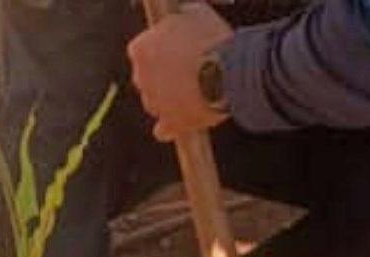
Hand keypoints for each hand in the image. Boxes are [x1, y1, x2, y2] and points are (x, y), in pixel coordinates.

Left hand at [127, 2, 231, 141]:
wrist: (229, 73)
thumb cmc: (213, 40)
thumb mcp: (196, 13)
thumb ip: (181, 16)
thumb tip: (183, 15)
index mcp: (140, 49)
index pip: (142, 49)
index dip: (161, 49)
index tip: (176, 50)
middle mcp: (140, 78)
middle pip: (147, 77)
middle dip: (163, 75)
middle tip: (187, 71)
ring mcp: (154, 103)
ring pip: (156, 102)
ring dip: (169, 98)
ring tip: (193, 93)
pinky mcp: (172, 123)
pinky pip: (164, 130)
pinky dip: (170, 127)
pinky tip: (179, 122)